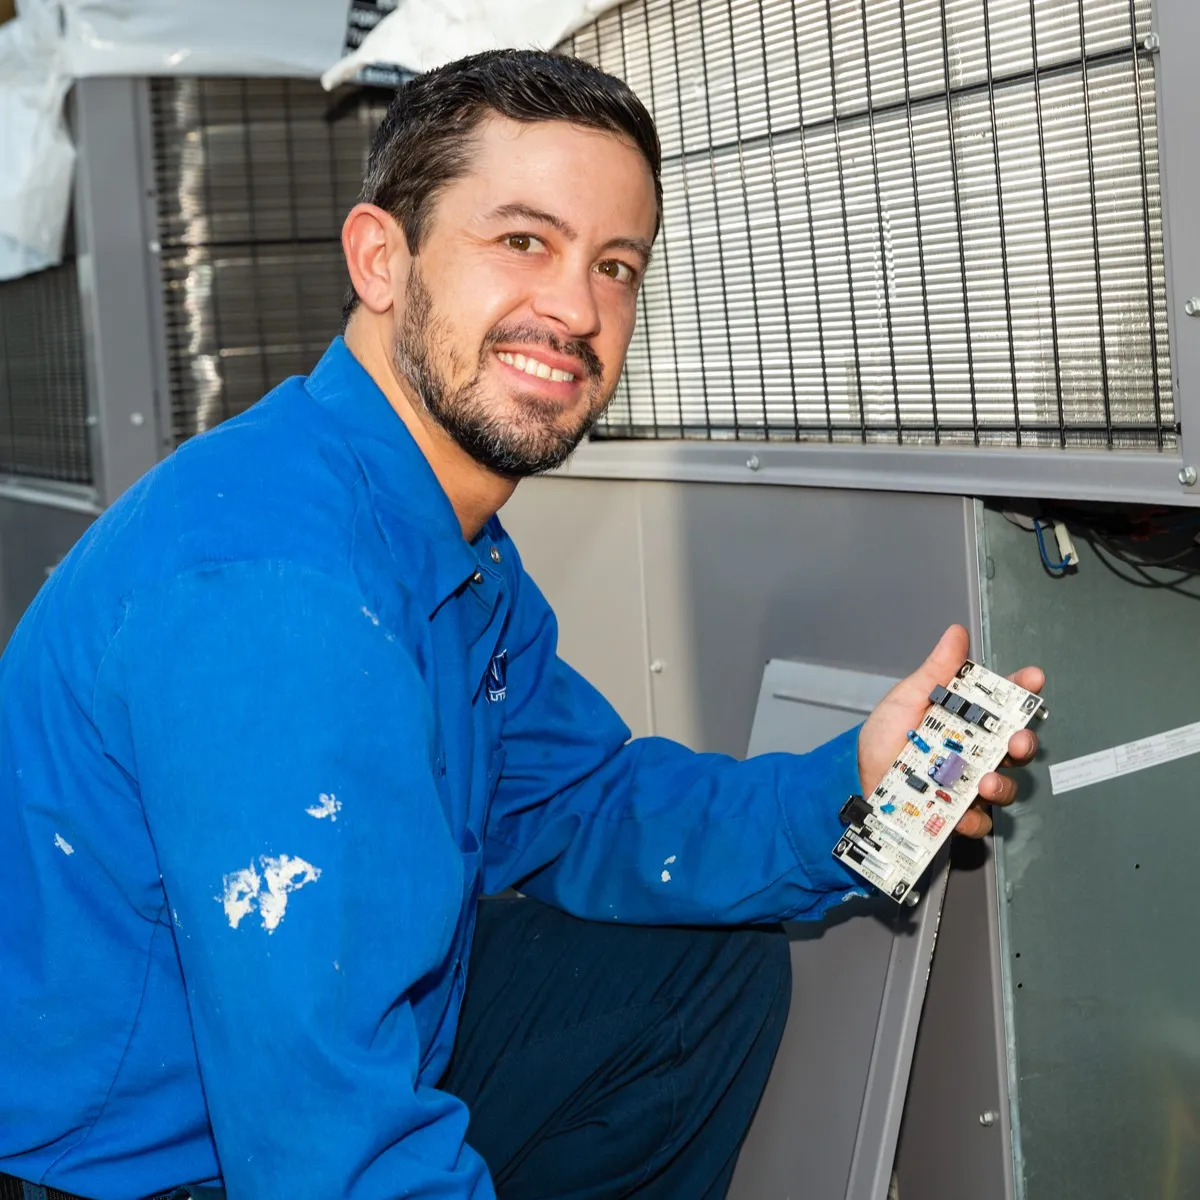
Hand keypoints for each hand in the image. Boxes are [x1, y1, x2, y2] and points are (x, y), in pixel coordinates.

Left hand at [857, 625, 1043, 837]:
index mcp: (967, 718)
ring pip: (1003, 786)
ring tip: (987, 781)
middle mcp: (975, 750)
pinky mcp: (955, 812)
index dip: (1022, 690)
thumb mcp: (911, 697)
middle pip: (1014, 746)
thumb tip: (956, 633)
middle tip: (1018, 740)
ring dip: (1003, 784)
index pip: (1004, 702)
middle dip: (1024, 742)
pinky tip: (964, 812)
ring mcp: (967, 782)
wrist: (857, 772)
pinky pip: (976, 819)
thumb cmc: (886, 733)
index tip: (1032, 679)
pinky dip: (973, 818)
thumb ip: (937, 670)